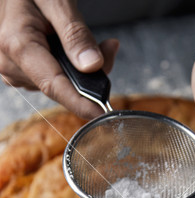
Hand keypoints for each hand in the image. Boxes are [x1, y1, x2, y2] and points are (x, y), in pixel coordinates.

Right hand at [0, 0, 118, 118]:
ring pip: (59, 85)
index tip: (101, 113)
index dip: (80, 103)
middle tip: (107, 49)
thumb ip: (74, 33)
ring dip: (79, 71)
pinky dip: (69, 69)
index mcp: (17, 44)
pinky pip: (52, 79)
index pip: (53, 85)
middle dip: (88, 77)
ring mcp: (14, 71)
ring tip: (86, 42)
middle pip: (60, 86)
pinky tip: (71, 49)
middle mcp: (11, 64)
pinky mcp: (21, 72)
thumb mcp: (55, 0)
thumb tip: (91, 66)